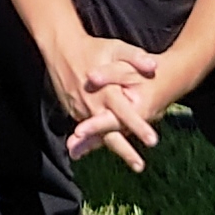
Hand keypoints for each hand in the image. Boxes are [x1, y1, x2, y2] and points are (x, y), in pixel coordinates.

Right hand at [50, 33, 168, 169]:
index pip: (124, 112)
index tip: (152, 141)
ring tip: (131, 164)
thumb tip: (153, 65)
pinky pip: (88, 129)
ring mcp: (81, 110)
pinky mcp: (73, 112)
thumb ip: (135, 57)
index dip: (138, 126)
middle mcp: (92, 104)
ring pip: (98, 135)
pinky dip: (97, 140)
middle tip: (139, 166)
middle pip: (110, 134)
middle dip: (125, 151)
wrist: (61, 48)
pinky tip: (112, 149)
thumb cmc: (93, 49)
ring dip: (113, 149)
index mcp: (106, 91)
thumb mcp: (116, 48)